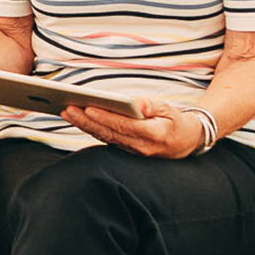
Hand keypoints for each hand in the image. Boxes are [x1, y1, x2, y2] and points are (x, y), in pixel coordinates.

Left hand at [62, 99, 205, 158]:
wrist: (187, 142)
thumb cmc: (176, 122)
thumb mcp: (169, 109)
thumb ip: (151, 106)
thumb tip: (134, 103)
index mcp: (153, 135)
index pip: (124, 126)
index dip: (105, 117)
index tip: (88, 108)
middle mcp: (141, 147)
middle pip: (109, 133)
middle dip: (86, 121)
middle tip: (67, 109)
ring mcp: (133, 151)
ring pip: (105, 138)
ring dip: (85, 126)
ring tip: (67, 112)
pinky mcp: (127, 151)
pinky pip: (107, 140)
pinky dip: (92, 130)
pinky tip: (79, 120)